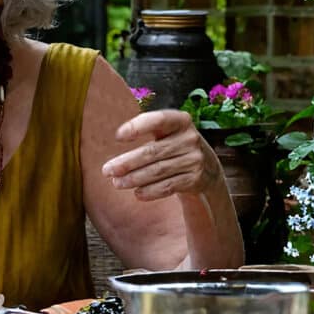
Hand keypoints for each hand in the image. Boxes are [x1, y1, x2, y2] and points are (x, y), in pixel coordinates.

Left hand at [101, 109, 220, 200]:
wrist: (207, 167)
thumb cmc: (173, 145)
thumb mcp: (166, 132)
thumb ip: (145, 129)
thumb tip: (114, 137)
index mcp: (180, 120)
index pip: (158, 119)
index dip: (138, 126)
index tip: (117, 137)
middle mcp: (190, 138)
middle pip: (153, 151)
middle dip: (127, 162)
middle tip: (106, 170)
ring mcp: (195, 159)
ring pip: (158, 170)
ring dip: (134, 178)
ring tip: (116, 183)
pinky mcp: (196, 179)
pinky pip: (169, 186)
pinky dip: (151, 191)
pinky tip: (137, 193)